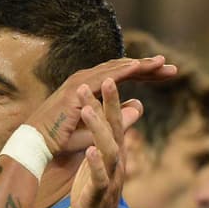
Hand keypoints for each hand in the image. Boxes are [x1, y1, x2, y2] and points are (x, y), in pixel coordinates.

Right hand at [26, 56, 175, 155]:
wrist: (37, 144)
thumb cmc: (61, 139)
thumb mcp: (98, 129)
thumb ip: (118, 118)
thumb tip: (140, 106)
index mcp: (91, 88)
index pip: (122, 77)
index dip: (144, 75)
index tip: (166, 75)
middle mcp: (86, 80)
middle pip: (123, 68)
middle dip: (148, 67)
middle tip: (171, 67)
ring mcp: (81, 82)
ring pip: (116, 69)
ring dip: (139, 65)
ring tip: (161, 63)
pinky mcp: (77, 89)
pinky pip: (103, 77)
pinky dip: (122, 71)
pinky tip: (139, 68)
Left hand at [68, 79, 135, 207]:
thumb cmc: (95, 198)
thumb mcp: (102, 165)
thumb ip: (109, 142)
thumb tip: (116, 120)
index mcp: (113, 154)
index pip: (114, 120)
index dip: (111, 98)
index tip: (106, 74)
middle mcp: (115, 163)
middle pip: (116, 128)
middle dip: (111, 104)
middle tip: (106, 79)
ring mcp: (108, 179)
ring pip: (108, 149)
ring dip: (98, 128)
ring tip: (88, 109)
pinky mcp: (97, 197)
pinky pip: (99, 178)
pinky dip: (95, 164)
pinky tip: (89, 150)